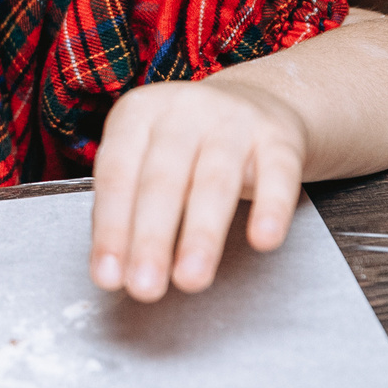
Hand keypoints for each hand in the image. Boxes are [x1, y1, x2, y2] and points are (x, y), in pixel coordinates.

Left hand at [87, 79, 307, 302]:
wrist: (258, 101)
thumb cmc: (189, 145)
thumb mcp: (146, 159)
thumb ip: (128, 207)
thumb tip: (116, 269)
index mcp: (138, 114)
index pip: (116, 174)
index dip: (111, 228)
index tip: (108, 275)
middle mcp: (183, 111)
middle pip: (163, 180)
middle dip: (151, 239)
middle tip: (145, 286)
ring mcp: (234, 120)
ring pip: (216, 180)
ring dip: (202, 234)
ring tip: (191, 278)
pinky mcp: (280, 137)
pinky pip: (277, 174)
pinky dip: (271, 208)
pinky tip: (262, 239)